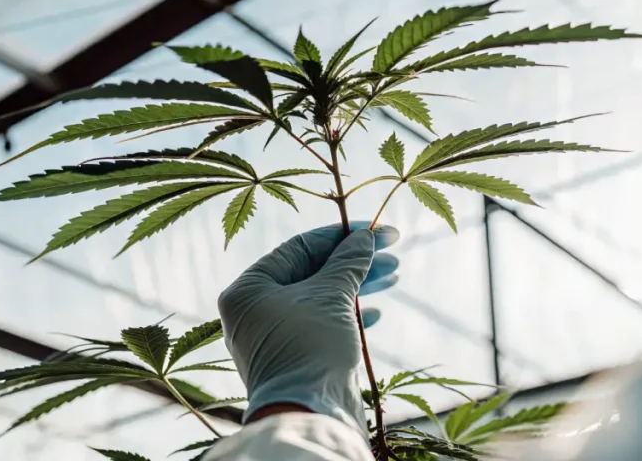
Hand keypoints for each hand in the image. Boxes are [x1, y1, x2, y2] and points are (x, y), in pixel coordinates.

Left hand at [218, 222, 399, 431]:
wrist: (310, 412)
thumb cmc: (311, 346)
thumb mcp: (331, 295)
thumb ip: (348, 261)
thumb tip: (363, 238)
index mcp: (248, 289)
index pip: (299, 248)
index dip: (341, 236)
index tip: (376, 230)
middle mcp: (254, 311)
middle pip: (311, 272)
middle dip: (354, 261)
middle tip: (391, 252)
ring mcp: (273, 337)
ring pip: (319, 299)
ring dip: (357, 285)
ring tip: (392, 274)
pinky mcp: (294, 358)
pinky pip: (321, 326)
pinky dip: (347, 315)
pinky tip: (375, 313)